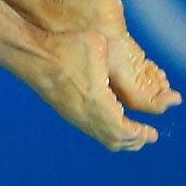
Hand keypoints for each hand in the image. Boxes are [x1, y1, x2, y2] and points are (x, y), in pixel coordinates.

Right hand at [40, 31, 160, 151]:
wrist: (32, 54)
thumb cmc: (63, 49)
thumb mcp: (96, 44)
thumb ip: (114, 54)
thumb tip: (122, 56)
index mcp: (99, 104)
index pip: (125, 130)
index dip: (140, 134)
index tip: (152, 133)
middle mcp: (86, 115)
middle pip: (114, 140)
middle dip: (133, 140)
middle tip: (146, 136)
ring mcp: (73, 114)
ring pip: (100, 136)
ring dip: (118, 137)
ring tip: (130, 132)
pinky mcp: (65, 109)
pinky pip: (89, 128)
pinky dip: (105, 130)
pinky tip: (109, 118)